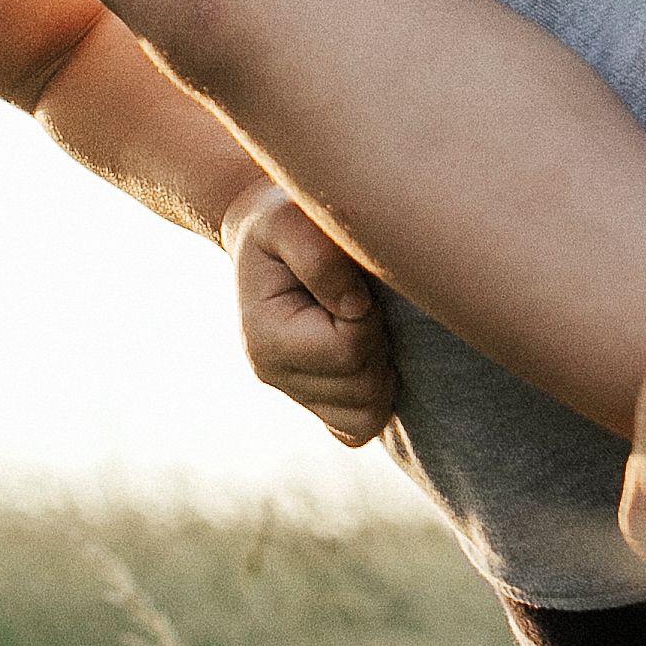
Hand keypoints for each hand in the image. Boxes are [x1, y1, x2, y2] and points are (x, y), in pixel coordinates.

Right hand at [233, 200, 395, 447]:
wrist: (271, 237)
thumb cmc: (283, 220)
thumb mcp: (289, 219)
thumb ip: (318, 255)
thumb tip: (355, 306)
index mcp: (264, 337)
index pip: (347, 350)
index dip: (369, 317)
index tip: (358, 285)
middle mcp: (273, 375)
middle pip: (362, 388)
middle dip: (378, 342)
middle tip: (364, 300)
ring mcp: (296, 395)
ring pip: (367, 414)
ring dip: (381, 368)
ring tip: (365, 324)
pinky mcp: (317, 406)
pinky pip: (360, 427)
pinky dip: (376, 395)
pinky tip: (368, 352)